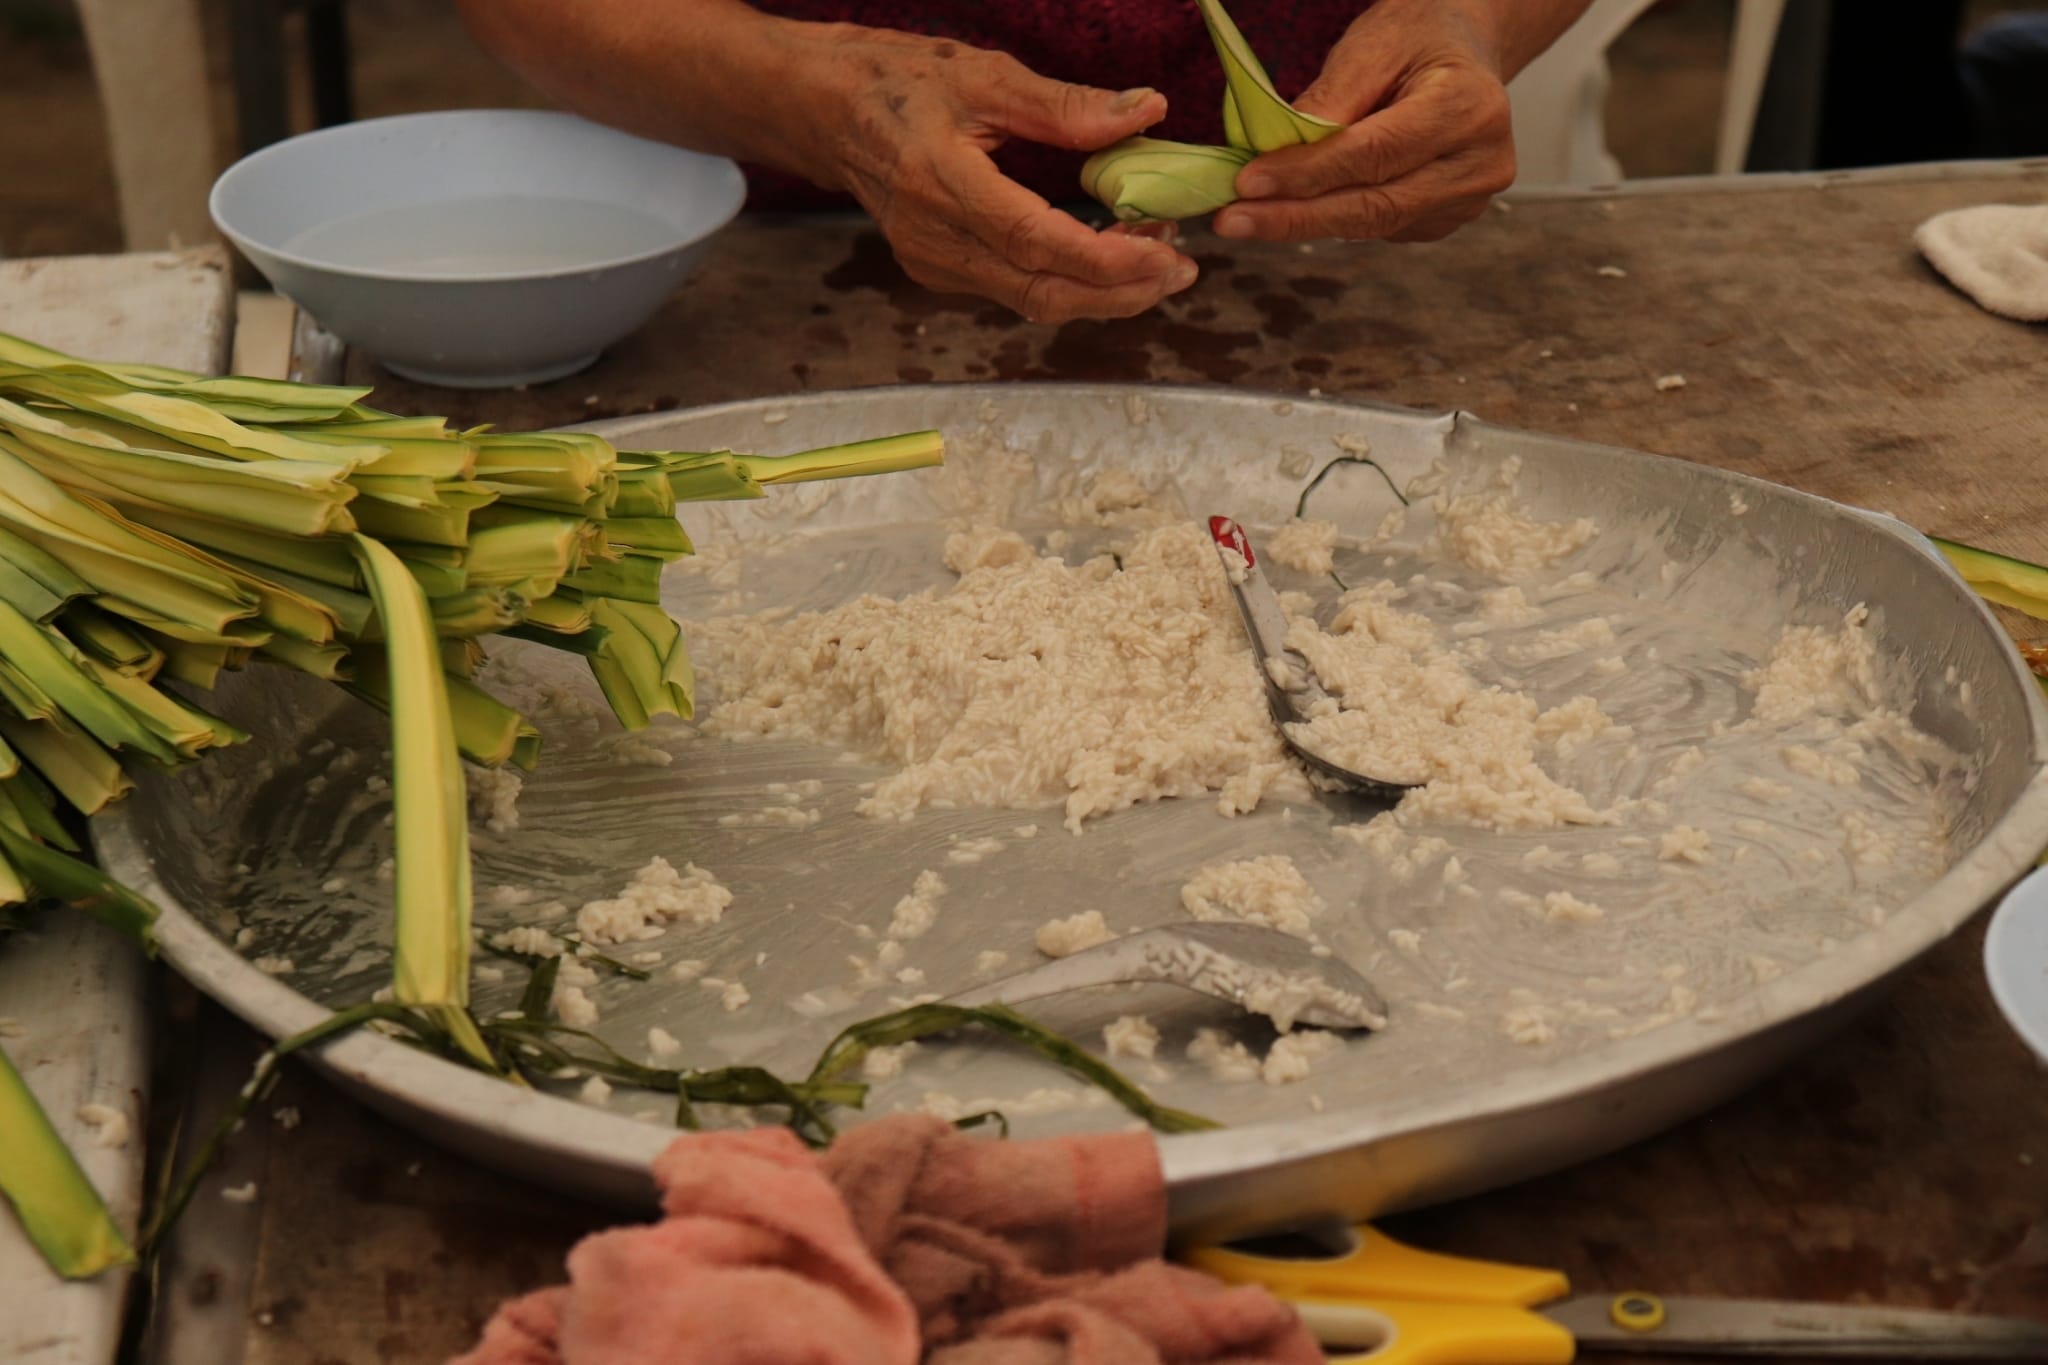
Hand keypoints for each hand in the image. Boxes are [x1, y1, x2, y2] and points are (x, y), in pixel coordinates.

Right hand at [804, 28, 1199, 322]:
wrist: (821, 112)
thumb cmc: (896, 82)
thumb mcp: (982, 74)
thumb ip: (1065, 104)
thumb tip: (1146, 109)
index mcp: (942, 184)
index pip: (1037, 243)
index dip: (1108, 260)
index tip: (1166, 254)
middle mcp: (934, 241)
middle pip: (1043, 292)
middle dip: (1121, 291)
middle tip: (1182, 267)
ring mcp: (934, 264)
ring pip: (1034, 300)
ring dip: (1102, 290)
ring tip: (1156, 255)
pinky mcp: (939, 271)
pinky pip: (1016, 290)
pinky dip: (1069, 281)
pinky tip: (1108, 254)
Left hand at [1212, 0, 1518, 243]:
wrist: (1462, 53)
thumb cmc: (1416, 38)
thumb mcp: (1374, 44)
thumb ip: (1331, 98)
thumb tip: (1278, 153)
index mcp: (1469, 108)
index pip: (1376, 153)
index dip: (1309, 174)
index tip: (1248, 183)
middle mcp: (1480, 163)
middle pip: (1376, 204)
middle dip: (1296, 216)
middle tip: (1232, 220)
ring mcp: (1469, 199)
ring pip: (1374, 224)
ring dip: (1305, 223)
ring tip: (1247, 217)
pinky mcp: (1447, 219)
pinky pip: (1380, 227)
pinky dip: (1332, 219)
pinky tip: (1296, 208)